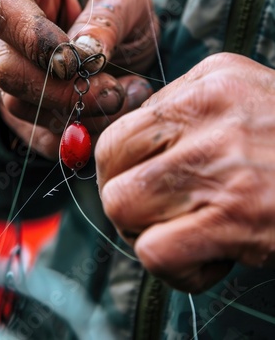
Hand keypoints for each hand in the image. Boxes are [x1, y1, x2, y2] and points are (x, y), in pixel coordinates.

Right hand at [0, 0, 156, 158]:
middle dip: (61, 90)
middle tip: (112, 94)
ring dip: (76, 113)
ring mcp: (7, 68)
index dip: (32, 37)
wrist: (122, 38)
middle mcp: (2, 27)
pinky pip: (37, 132)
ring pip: (18, 104)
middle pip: (5, 68)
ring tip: (123, 98)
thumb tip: (86, 55)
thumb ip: (107, 19)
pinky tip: (109, 117)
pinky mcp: (23, 105)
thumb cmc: (117, 6)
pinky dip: (76, 134)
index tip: (73, 60)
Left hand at [95, 53, 274, 292]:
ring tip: (178, 231)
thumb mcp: (240, 87)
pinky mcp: (236, 220)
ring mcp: (220, 169)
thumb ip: (183, 103)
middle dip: (122, 198)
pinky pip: (156, 251)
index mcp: (206, 86)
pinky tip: (203, 258)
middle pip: (111, 170)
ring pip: (123, 208)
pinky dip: (171, 266)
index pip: (118, 132)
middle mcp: (207, 120)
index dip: (116, 168)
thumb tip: (133, 139)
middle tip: (152, 210)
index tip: (135, 181)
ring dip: (142, 231)